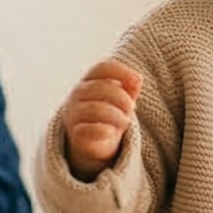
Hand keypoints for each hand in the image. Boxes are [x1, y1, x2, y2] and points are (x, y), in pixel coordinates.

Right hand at [61, 60, 142, 180]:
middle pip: (101, 87)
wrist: (93, 145)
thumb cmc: (109, 116)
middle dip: (122, 98)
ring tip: (125, 122)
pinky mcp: (75, 135)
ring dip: (117, 116)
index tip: (137, 81)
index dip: (121, 71)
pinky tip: (112, 133)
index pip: (102, 68)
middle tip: (132, 108)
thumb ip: (130, 87)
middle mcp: (77, 94)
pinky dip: (103, 131)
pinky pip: (87, 129)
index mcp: (88, 81)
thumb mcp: (121, 100)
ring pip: (96, 108)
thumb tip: (138, 79)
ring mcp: (74, 114)